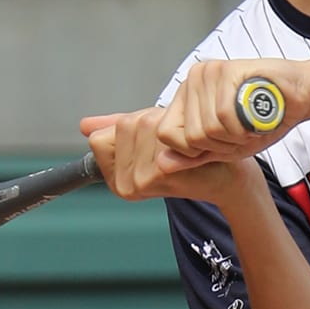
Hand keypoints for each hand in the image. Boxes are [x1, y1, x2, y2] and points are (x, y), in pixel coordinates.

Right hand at [79, 106, 261, 209]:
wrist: (226, 174)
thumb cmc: (189, 153)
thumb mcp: (148, 136)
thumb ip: (114, 130)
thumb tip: (83, 125)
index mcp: (115, 178)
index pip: (99, 136)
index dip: (130, 129)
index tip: (153, 143)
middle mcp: (122, 184)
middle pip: (121, 127)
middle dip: (149, 125)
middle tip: (173, 144)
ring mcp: (136, 181)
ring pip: (137, 126)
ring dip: (163, 126)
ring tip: (180, 146)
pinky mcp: (155, 175)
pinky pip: (152, 132)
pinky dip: (172, 131)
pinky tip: (187, 148)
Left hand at [149, 58, 309, 171]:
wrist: (300, 93)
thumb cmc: (263, 120)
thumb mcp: (225, 146)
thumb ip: (194, 155)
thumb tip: (161, 165)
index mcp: (186, 97)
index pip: (167, 135)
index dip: (195, 150)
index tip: (221, 143)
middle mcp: (191, 81)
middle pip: (190, 136)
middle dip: (221, 145)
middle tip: (241, 132)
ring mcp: (206, 73)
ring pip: (207, 129)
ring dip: (235, 137)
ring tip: (249, 123)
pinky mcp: (225, 70)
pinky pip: (224, 117)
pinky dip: (244, 127)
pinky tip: (256, 117)